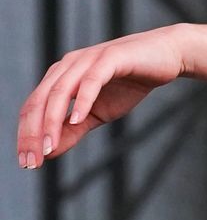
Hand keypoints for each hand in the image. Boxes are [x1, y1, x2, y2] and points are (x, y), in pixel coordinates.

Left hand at [15, 27, 185, 169]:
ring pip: (60, 91)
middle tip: (32, 161)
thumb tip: (48, 152)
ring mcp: (87, 60)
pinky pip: (90, 81)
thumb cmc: (130, 83)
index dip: (26, 135)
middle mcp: (67, 66)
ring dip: (51, 120)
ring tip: (48, 145)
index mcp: (60, 77)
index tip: (28, 163)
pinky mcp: (109, 58)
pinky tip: (77, 118)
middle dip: (33, 132)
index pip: (33, 107)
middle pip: (39, 100)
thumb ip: (73, 130)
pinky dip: (82, 100)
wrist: (166, 57)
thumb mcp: (99, 114)